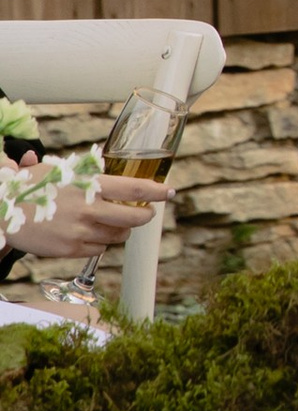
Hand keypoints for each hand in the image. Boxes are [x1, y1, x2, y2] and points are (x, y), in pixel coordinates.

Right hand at [5, 159, 164, 263]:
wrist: (3, 211)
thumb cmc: (30, 187)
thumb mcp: (58, 170)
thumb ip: (84, 170)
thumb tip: (101, 162)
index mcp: (89, 184)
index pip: (134, 188)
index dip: (156, 191)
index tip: (169, 192)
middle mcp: (89, 208)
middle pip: (134, 217)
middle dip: (144, 215)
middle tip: (145, 211)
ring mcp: (81, 231)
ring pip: (118, 235)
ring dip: (121, 229)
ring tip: (109, 221)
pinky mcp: (72, 249)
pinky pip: (99, 249)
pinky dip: (100, 242)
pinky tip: (88, 233)